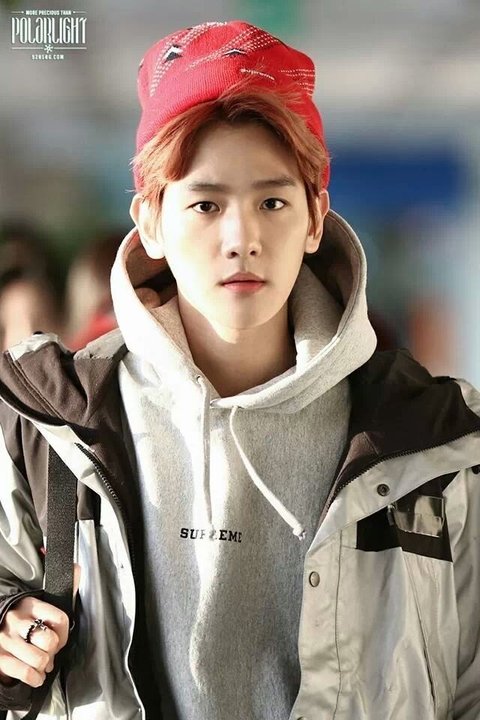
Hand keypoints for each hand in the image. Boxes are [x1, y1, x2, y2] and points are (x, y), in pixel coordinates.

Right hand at [0, 564, 79, 687]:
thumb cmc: (23, 620)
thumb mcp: (40, 602)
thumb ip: (62, 588)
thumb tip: (77, 568)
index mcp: (30, 604)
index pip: (60, 618)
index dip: (65, 633)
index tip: (61, 638)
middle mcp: (17, 621)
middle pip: (50, 641)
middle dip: (53, 650)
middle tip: (50, 651)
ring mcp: (7, 640)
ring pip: (39, 659)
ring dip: (44, 665)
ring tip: (42, 662)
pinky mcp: (0, 658)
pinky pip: (26, 673)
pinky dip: (35, 678)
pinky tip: (36, 674)